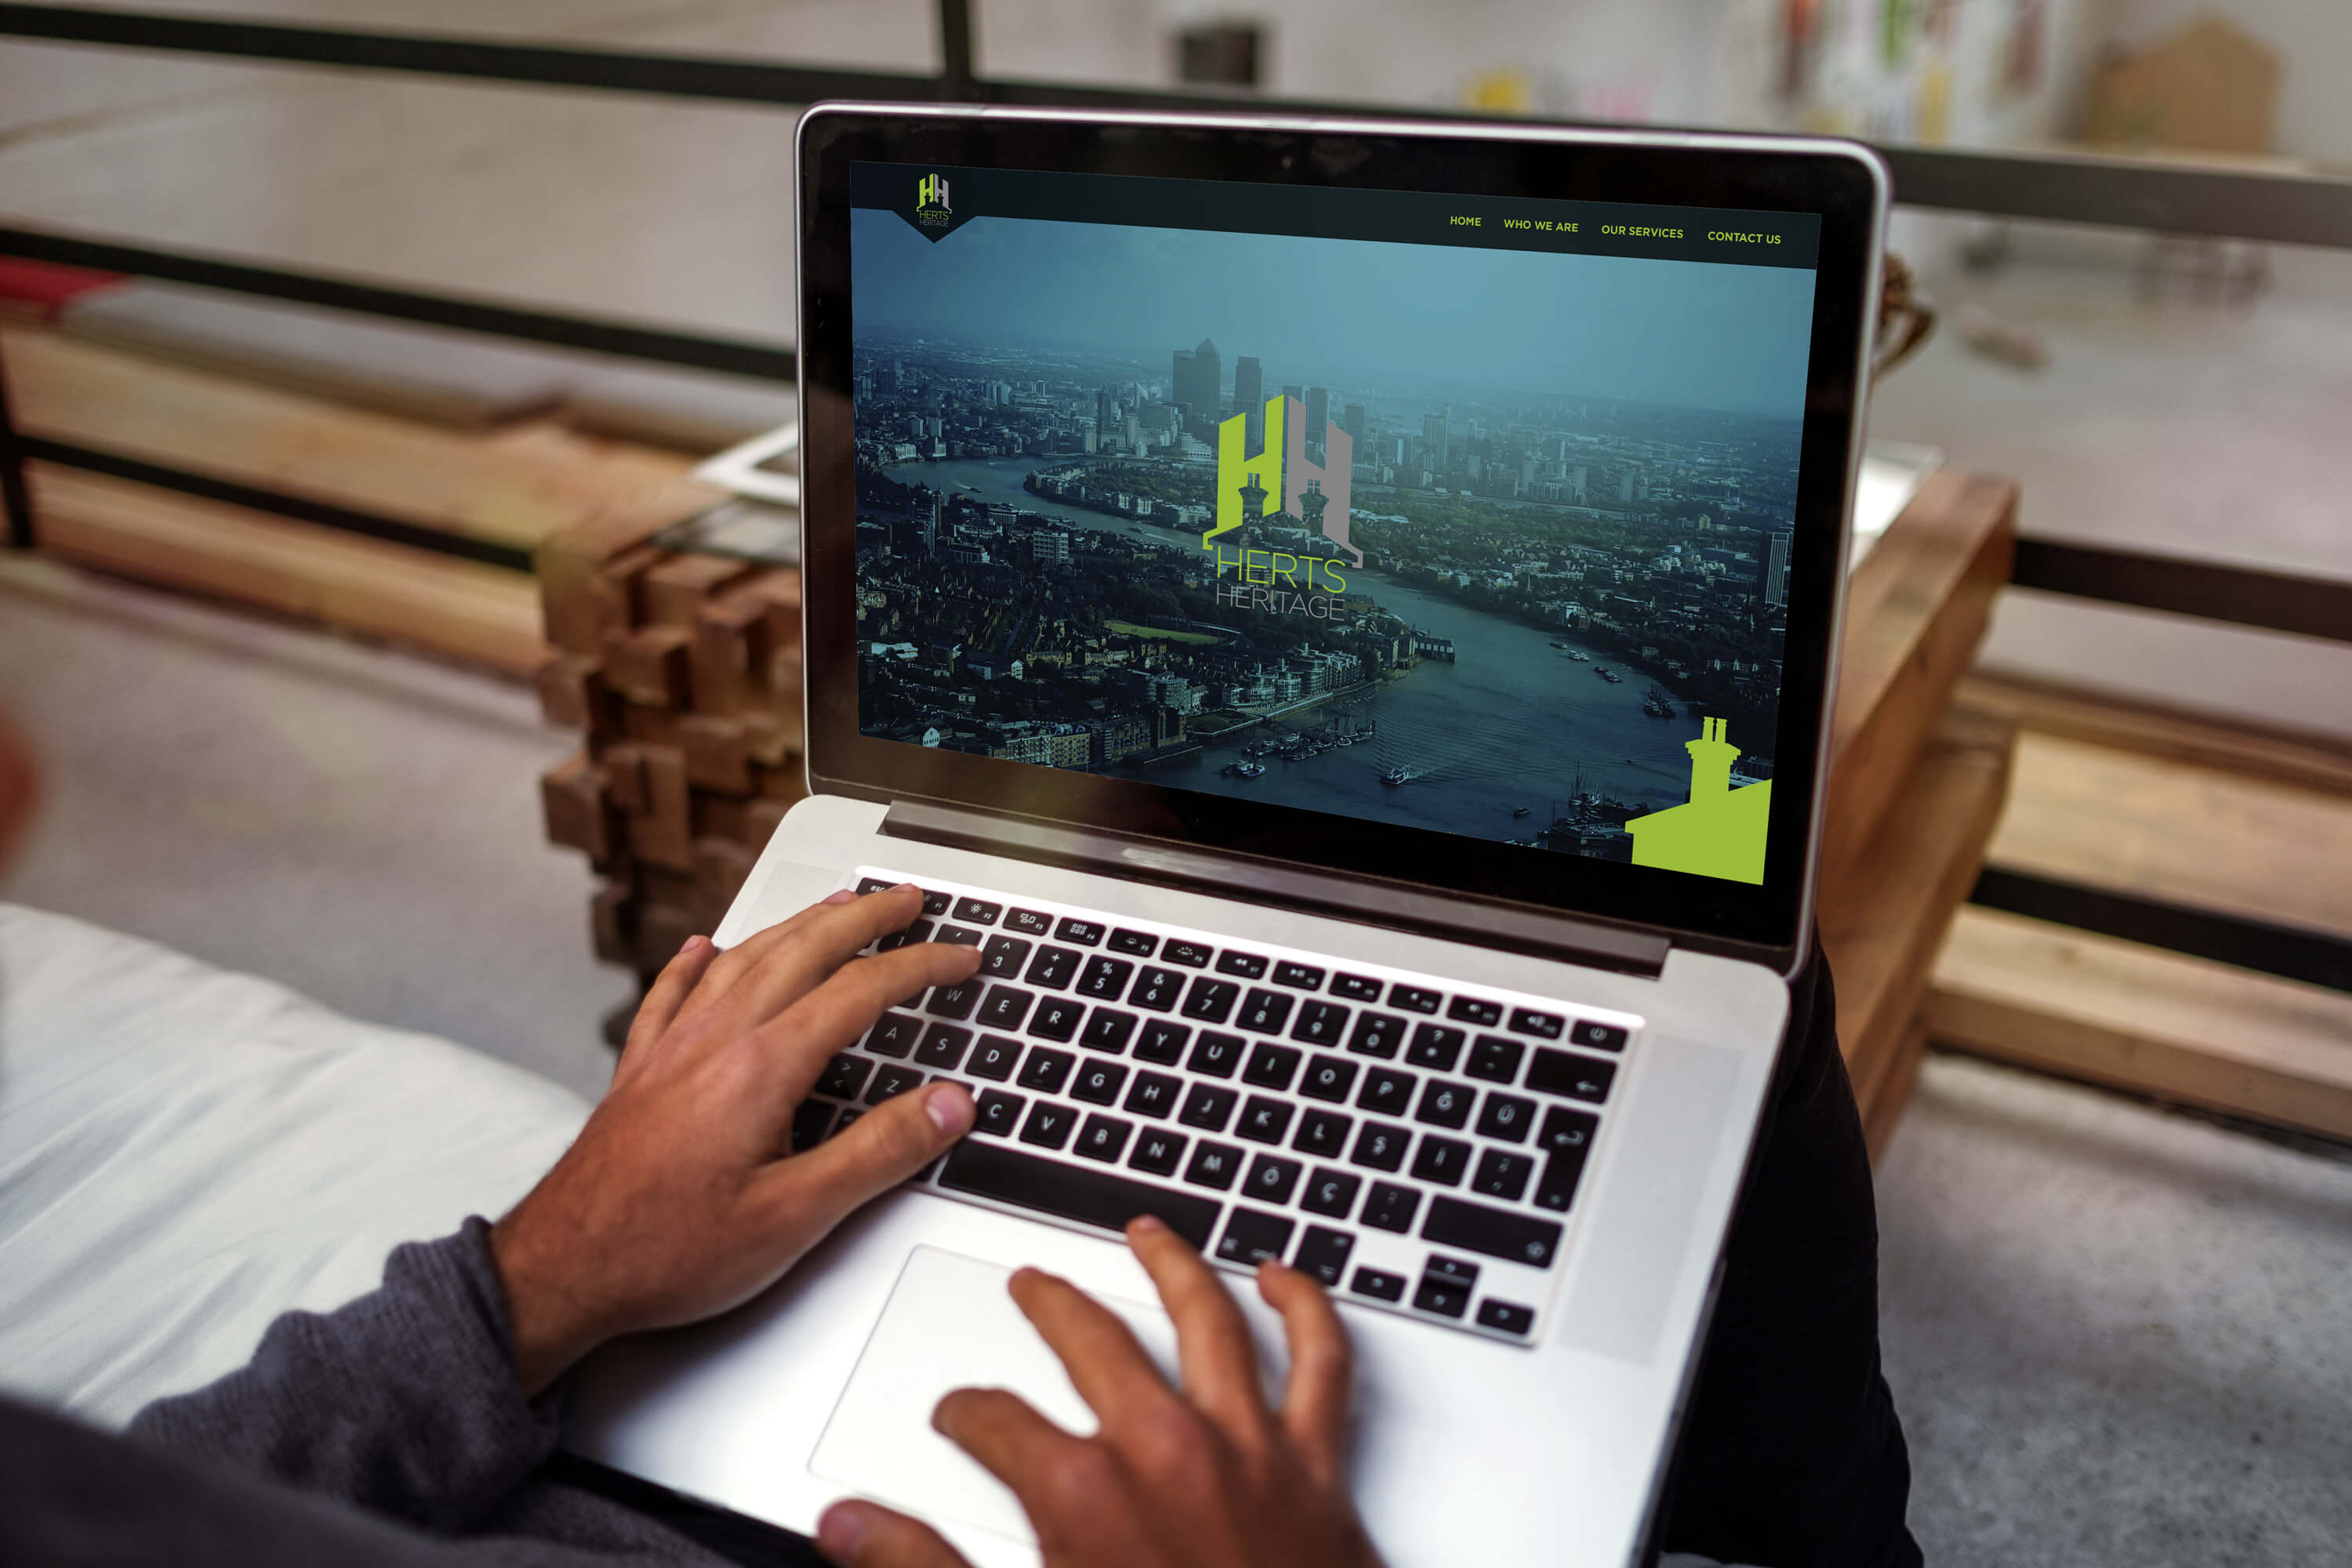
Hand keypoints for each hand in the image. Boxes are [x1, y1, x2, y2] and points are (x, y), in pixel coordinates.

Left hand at [490, 884, 980, 1395]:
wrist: (561, 1271)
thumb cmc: (668, 1252)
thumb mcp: (795, 1218)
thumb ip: (878, 1154)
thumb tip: (948, 1104)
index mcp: (761, 1068)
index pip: (860, 991)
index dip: (921, 967)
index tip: (961, 959)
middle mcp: (715, 1041)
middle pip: (803, 951)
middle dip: (864, 917)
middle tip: (906, 900)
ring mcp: (672, 1050)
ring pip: (743, 959)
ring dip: (797, 924)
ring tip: (833, 907)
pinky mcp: (639, 1072)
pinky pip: (671, 993)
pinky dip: (696, 962)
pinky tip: (704, 947)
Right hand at [815, 1216, 1382, 1567]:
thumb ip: (924, 1567)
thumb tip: (849, 1525)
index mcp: (1082, 1491)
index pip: (995, 1420)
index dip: (967, 1413)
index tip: (959, 1416)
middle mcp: (1167, 1449)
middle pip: (1094, 1341)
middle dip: (1052, 1304)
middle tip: (1032, 1284)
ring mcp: (1248, 1450)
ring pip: (1208, 1321)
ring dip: (1173, 1267)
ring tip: (1149, 1233)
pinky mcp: (1317, 1470)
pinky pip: (1322, 1366)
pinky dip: (1307, 1313)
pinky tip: (1287, 1282)